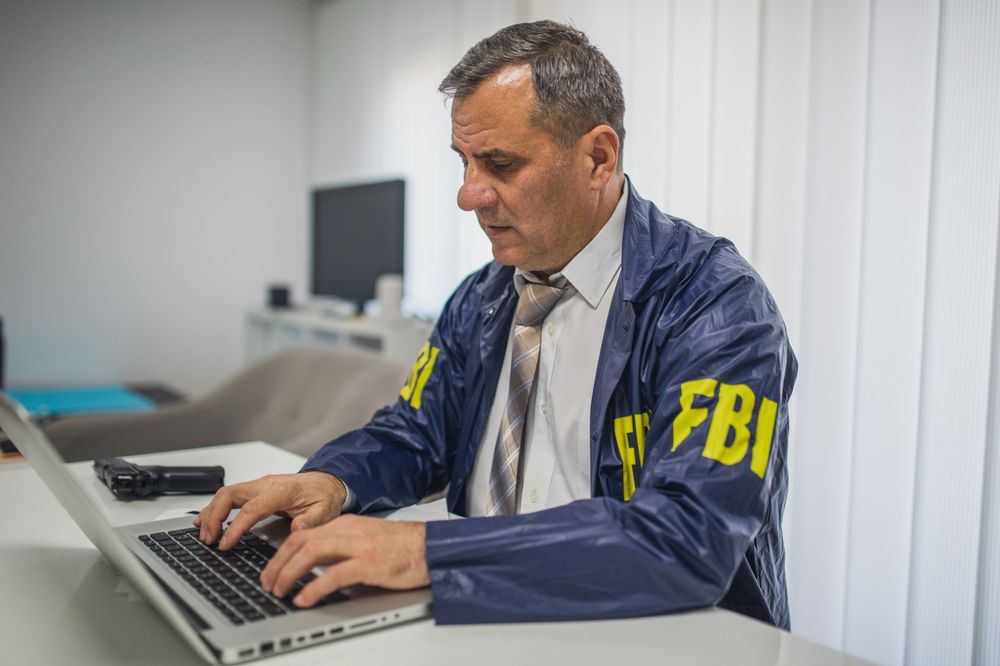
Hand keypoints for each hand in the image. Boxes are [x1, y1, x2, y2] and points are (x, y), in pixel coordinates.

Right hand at [193, 471, 346, 549]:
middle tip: (208, 539)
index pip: (253, 508)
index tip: (225, 543)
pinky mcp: (255, 490)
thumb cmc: (324, 496)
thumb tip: (296, 532)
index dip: (236, 526)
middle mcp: (266, 484)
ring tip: (203, 534)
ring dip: (211, 512)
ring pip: (226, 493)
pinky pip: (229, 495)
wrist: (326, 482)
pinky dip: (214, 507)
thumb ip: (311, 521)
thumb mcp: (325, 511)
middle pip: (231, 494)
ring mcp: (259, 485)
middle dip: (215, 516)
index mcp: (283, 491)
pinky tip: (204, 520)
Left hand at [260, 515, 428, 606]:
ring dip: (288, 573)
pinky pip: (332, 575)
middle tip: (267, 583)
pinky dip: (313, 587)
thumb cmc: (400, 547)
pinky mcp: (369, 563)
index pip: (301, 534)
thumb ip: (339, 547)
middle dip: (277, 564)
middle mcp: (347, 531)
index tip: (270, 570)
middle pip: (300, 542)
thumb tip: (312, 564)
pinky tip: (304, 598)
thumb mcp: (364, 539)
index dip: (280, 553)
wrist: (430, 547)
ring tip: (280, 590)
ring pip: (311, 554)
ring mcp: (358, 546)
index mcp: (344, 524)